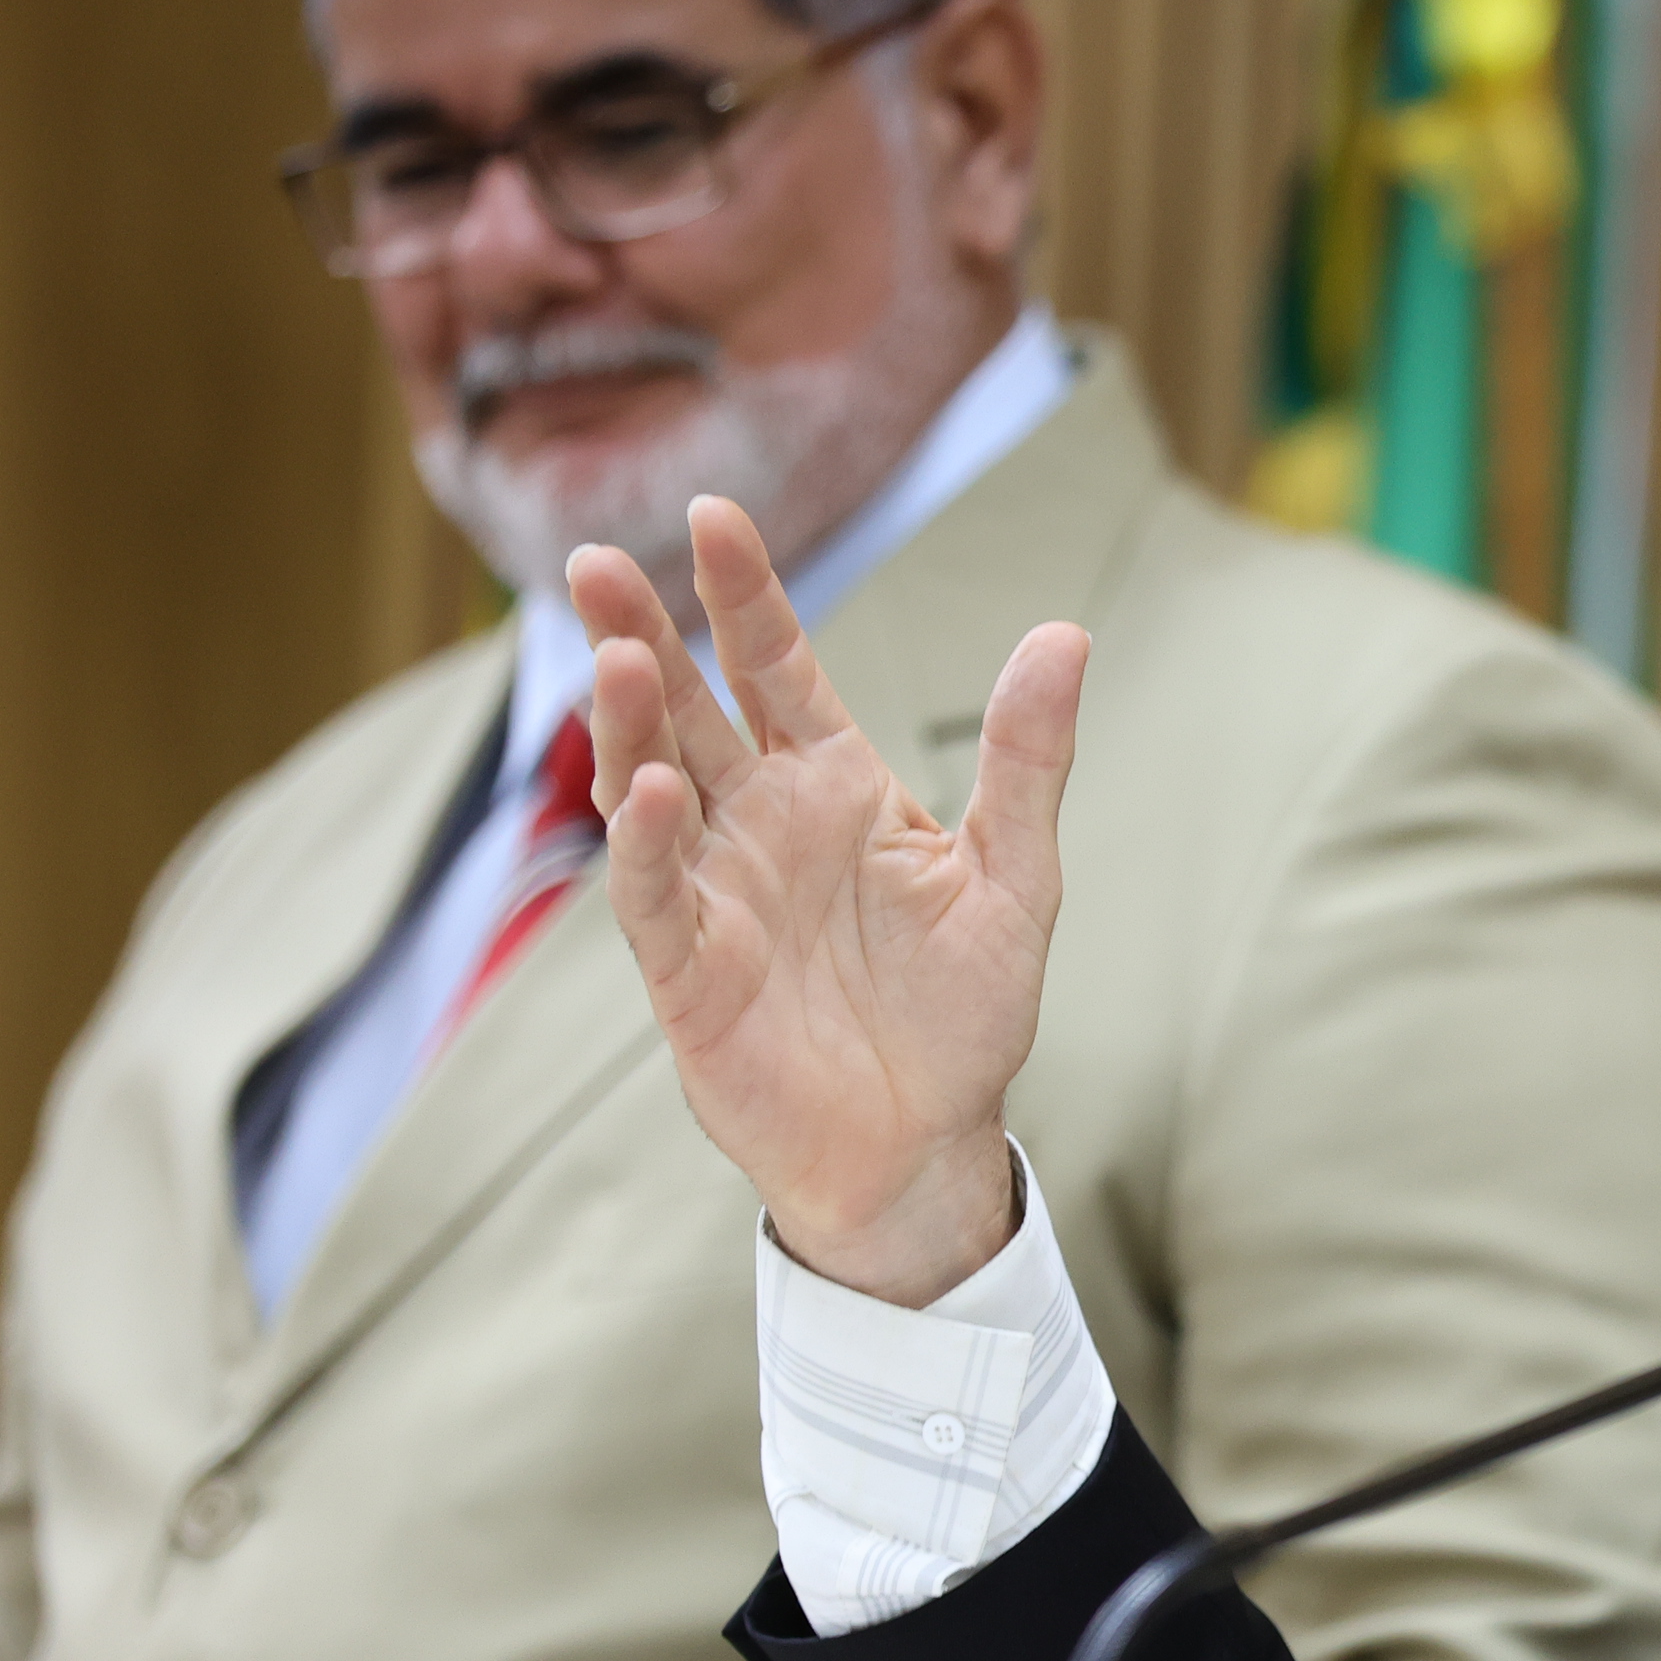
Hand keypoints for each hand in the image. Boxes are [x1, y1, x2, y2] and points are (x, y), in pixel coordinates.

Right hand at [573, 497, 1089, 1305]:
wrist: (927, 1144)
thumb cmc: (964, 1013)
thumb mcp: (1015, 877)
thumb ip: (1028, 759)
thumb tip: (1065, 634)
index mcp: (836, 787)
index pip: (776, 669)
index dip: (743, 597)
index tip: (712, 517)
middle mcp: (762, 825)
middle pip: (688, 710)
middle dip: (641, 635)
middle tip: (596, 562)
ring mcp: (715, 893)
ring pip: (651, 787)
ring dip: (629, 725)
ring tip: (615, 653)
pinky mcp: (689, 972)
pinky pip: (654, 896)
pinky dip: (645, 844)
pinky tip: (649, 789)